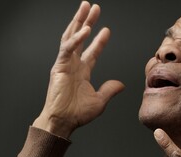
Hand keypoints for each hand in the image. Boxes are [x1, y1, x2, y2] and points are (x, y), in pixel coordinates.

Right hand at [33, 1, 124, 137]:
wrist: (62, 122)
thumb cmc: (76, 114)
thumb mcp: (99, 101)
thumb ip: (109, 90)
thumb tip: (121, 84)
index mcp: (82, 72)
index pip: (92, 52)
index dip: (99, 41)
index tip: (107, 30)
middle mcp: (73, 65)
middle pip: (80, 38)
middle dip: (87, 22)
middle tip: (94, 8)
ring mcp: (65, 64)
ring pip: (71, 37)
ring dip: (79, 21)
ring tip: (86, 7)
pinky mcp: (59, 66)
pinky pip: (67, 48)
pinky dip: (76, 38)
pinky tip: (85, 29)